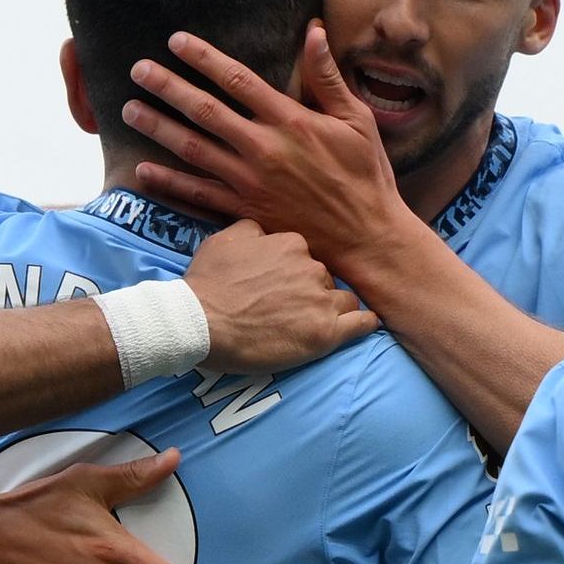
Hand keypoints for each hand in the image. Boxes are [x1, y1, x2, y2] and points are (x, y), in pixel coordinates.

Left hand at [127, 28, 412, 266]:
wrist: (366, 238)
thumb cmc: (365, 176)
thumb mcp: (356, 120)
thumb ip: (327, 77)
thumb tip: (314, 31)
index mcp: (291, 121)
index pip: (237, 79)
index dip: (204, 58)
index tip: (177, 41)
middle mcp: (264, 148)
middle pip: (204, 110)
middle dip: (167, 87)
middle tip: (138, 69)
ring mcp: (250, 182)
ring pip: (193, 149)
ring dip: (158, 127)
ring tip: (130, 110)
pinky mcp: (245, 211)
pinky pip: (198, 194)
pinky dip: (169, 182)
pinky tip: (143, 169)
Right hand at [181, 218, 375, 376]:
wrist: (199, 322)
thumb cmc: (207, 283)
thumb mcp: (224, 239)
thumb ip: (253, 230)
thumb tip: (265, 232)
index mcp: (292, 243)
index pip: (307, 256)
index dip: (296, 273)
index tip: (283, 287)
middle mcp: (311, 268)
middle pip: (326, 278)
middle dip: (314, 291)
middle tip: (291, 309)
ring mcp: (320, 301)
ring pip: (345, 300)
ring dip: (334, 309)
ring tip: (315, 323)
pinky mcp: (325, 334)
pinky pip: (363, 323)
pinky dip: (365, 323)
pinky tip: (364, 325)